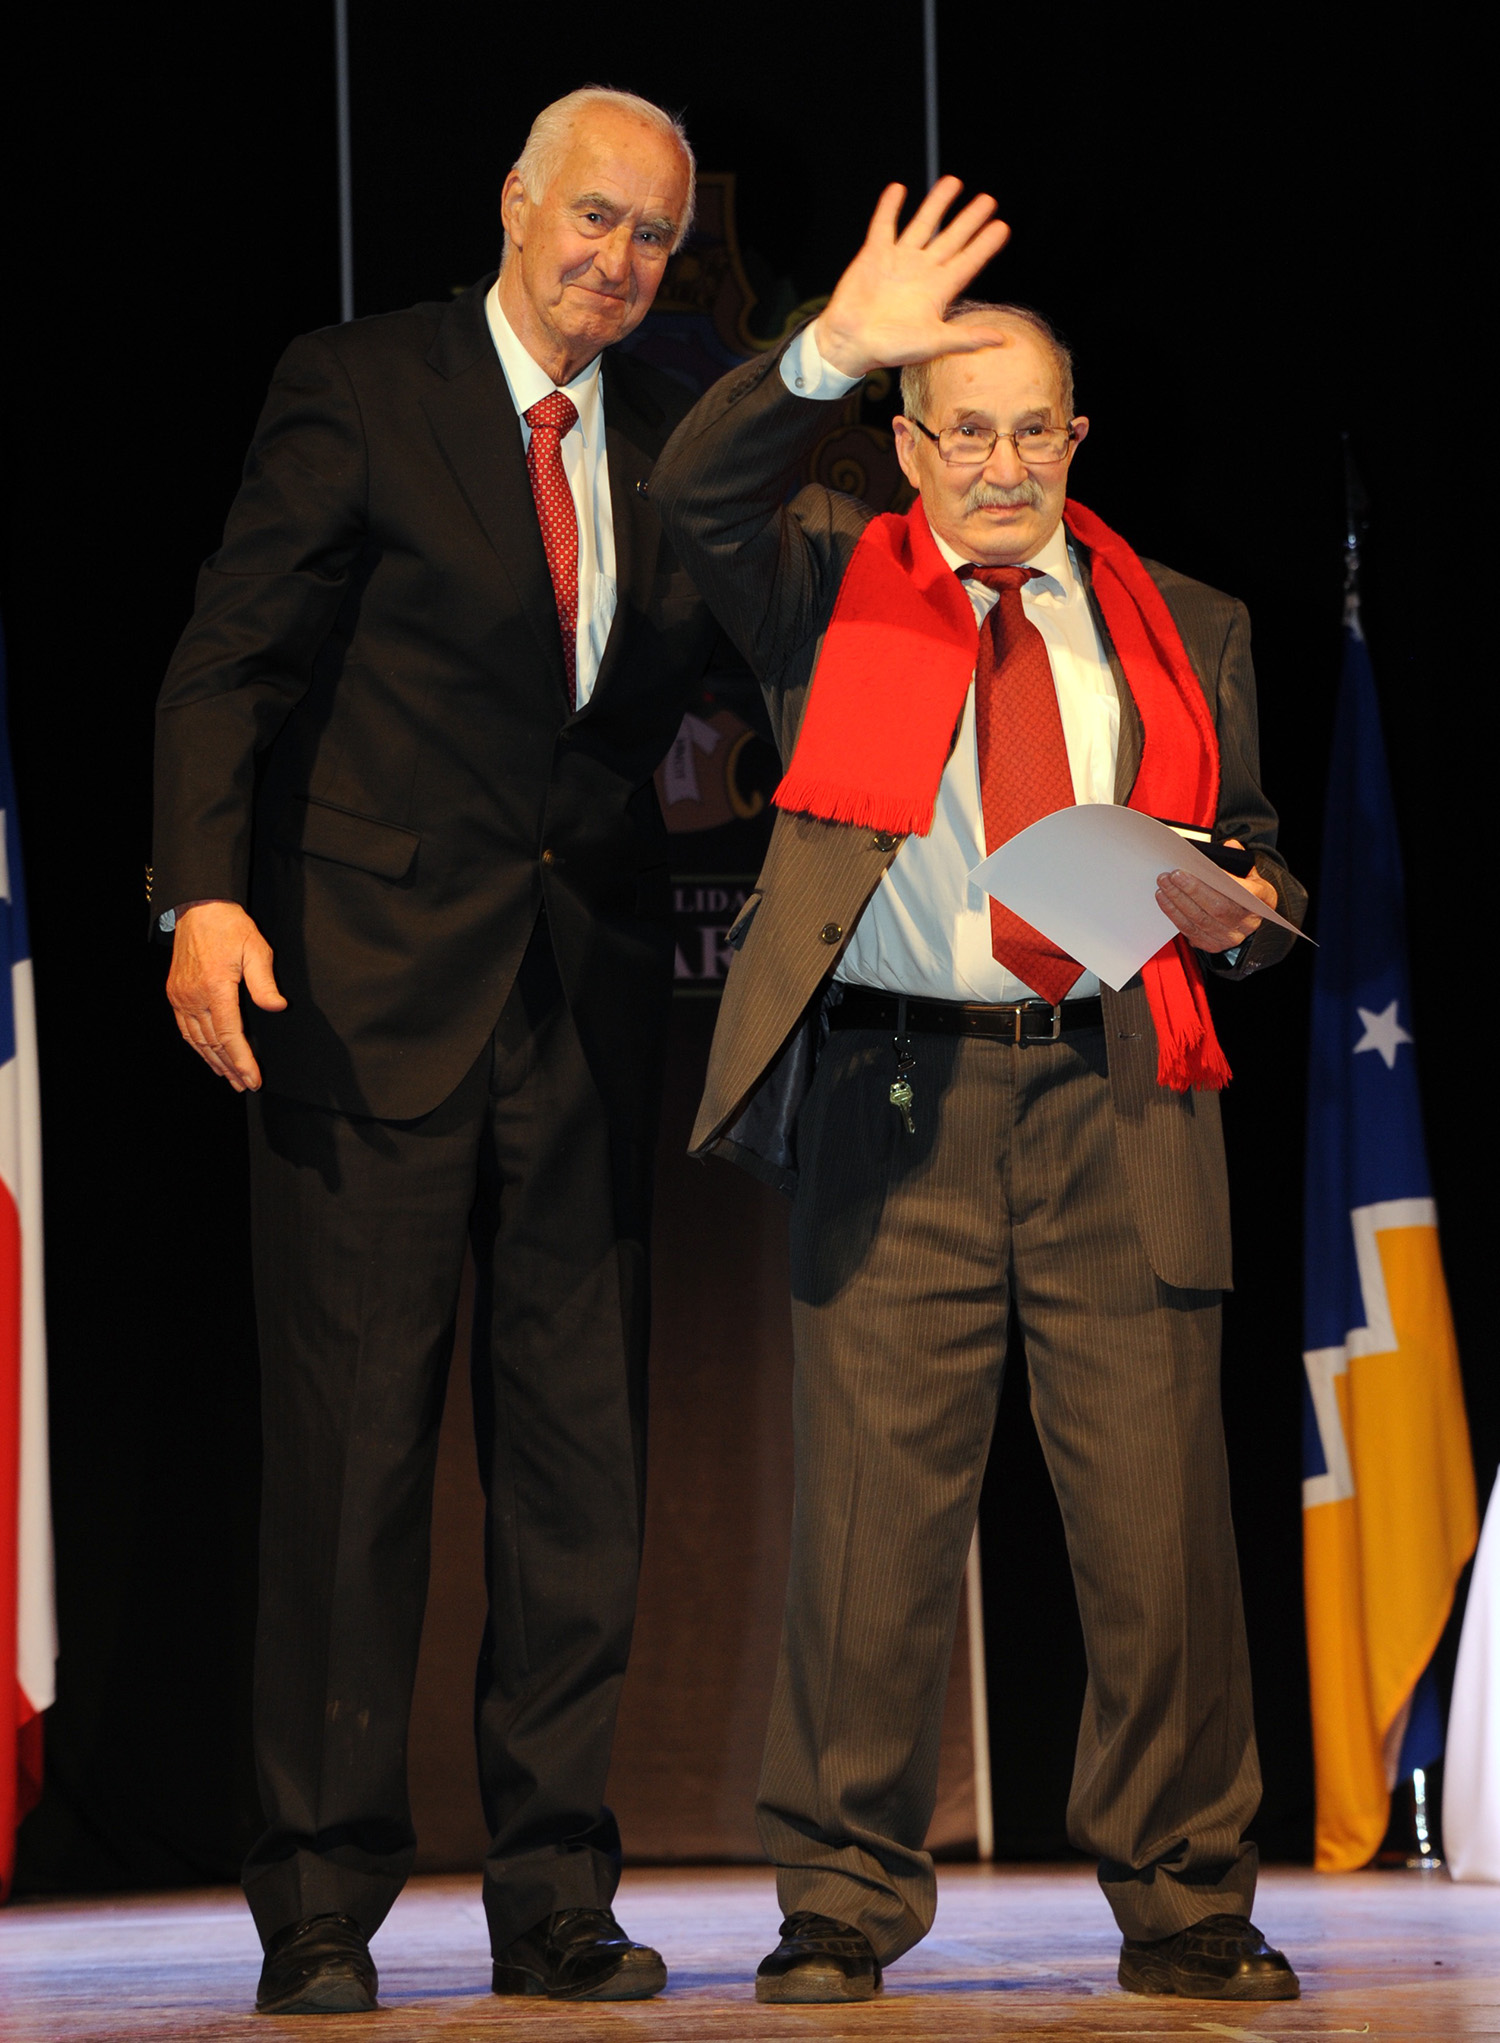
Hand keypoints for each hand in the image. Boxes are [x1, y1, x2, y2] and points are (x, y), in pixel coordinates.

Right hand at [166, 901, 286, 1092]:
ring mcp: (181, 997)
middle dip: (231, 1068)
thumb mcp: (256, 949)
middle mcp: (194, 997)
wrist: (199, 909)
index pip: (229, 1036)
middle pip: (212, 1044)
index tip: (253, 1079)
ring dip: (213, 1062)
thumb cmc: (230, 927)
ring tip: (229, 1078)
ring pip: (196, 1040)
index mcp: (215, 988)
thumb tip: (277, 1007)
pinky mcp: (175, 993)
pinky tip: (208, 1055)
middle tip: (245, 1085)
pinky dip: (197, 1046)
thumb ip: (264, 982)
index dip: (242, 1061)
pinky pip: (185, 1028)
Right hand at [811, 177, 1012, 379]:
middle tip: (988, 200)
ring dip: (937, 204)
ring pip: (923, 225)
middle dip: (969, 219)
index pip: (968, 262)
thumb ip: (966, 339)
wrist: (850, 344)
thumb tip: (1002, 339)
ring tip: (953, 183)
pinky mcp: (874, 255)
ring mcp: (898, 260)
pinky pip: (884, 225)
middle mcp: (921, 271)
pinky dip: (889, 207)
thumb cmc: (889, 348)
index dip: (984, 245)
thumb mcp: (933, 344)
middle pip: (951, 239)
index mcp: (937, 290)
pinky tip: (898, 189)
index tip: (1002, 227)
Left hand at [1156, 841, 1277, 953]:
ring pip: (1200, 920)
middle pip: (1217, 908)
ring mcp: (1228, 936)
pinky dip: (1174, 913)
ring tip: (1165, 884)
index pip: (1245, 893)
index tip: (1205, 868)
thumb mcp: (1252, 875)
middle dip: (1192, 890)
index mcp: (1260, 902)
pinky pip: (1189, 930)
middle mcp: (1246, 923)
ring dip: (1178, 901)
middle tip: (1174, 875)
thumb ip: (1241, 860)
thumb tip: (1231, 846)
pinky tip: (1164, 899)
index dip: (1225, 882)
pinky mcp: (1212, 944)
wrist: (1250, 921)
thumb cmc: (1248, 896)